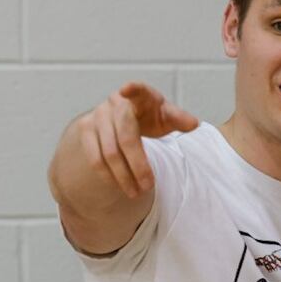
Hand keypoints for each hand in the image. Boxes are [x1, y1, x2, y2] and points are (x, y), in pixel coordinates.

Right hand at [76, 81, 198, 198]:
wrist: (117, 116)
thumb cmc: (148, 116)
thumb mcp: (165, 115)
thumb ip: (178, 119)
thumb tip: (194, 124)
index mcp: (140, 97)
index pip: (138, 90)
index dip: (133, 89)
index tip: (126, 89)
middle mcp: (116, 104)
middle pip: (126, 137)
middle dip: (138, 165)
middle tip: (148, 186)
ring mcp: (98, 116)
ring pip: (109, 152)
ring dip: (123, 176)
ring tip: (137, 192)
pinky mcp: (86, 130)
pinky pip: (95, 158)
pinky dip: (108, 175)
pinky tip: (120, 186)